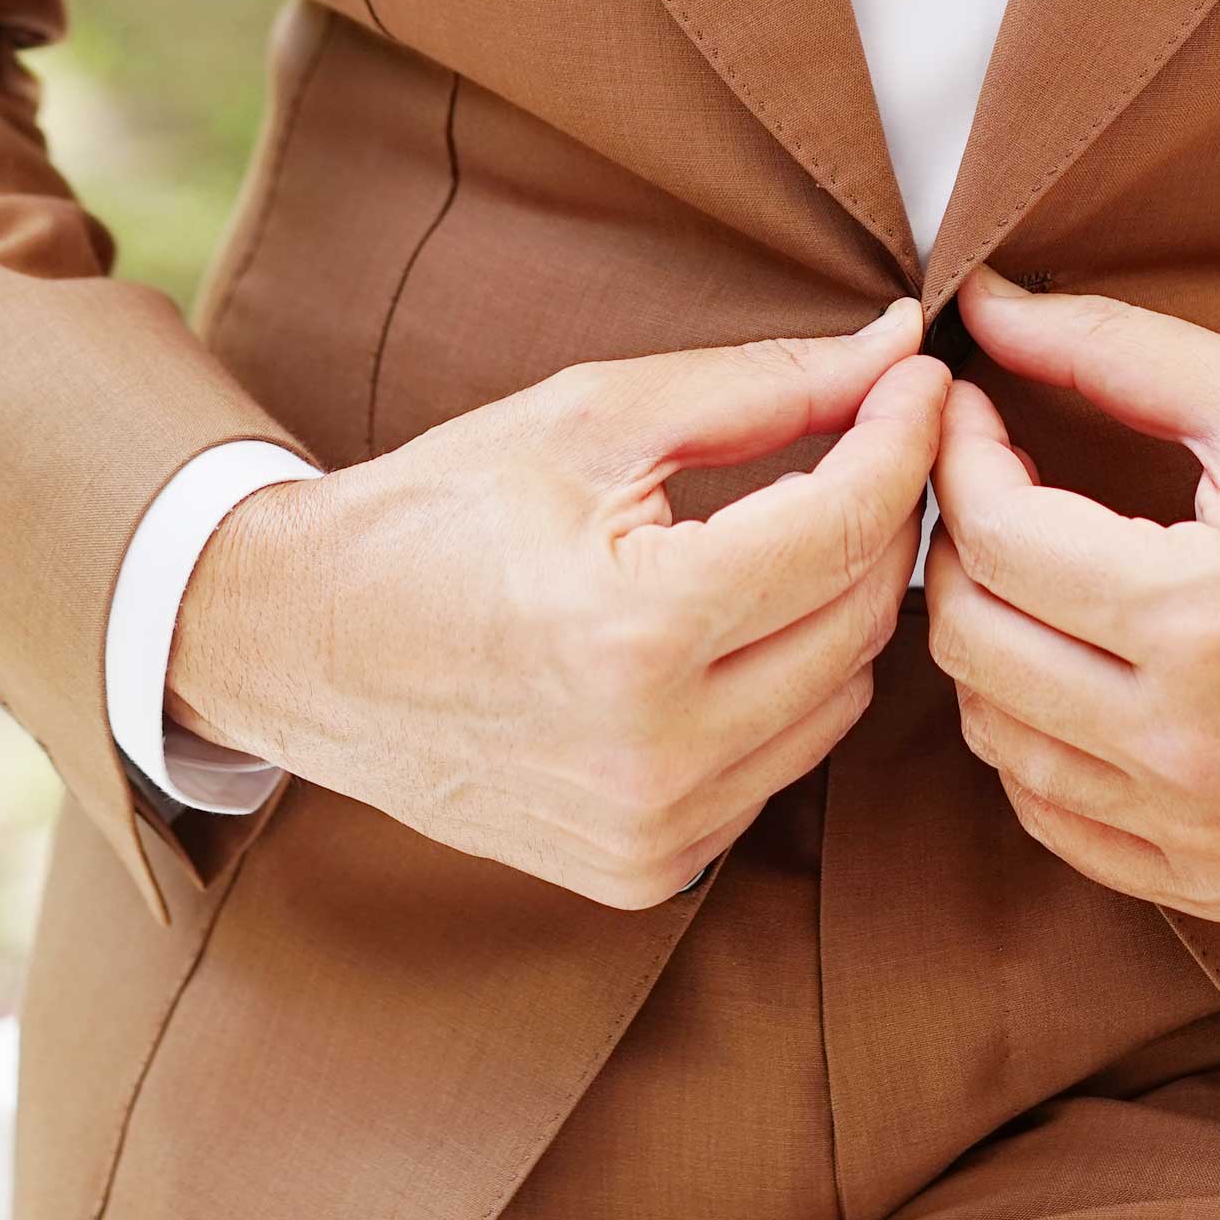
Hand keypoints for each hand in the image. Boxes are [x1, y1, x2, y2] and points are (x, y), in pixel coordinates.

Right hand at [172, 302, 944, 909]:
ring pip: (841, 698)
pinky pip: (781, 764)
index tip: (920, 378)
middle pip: (861, 616)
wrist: (298, 644)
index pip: (845, 526)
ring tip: (788, 529)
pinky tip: (728, 630)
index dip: (902, 437)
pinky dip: (782, 687)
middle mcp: (655, 753)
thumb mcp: (594, 418)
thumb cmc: (438, 511)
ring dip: (836, 606)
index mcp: (637, 630)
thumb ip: (764, 387)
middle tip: (864, 437)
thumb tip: (894, 348)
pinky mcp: (646, 872)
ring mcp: (654, 830)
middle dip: (878, 515)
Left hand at [925, 275, 1219, 922]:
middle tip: (992, 488)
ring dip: (988, 645)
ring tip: (1033, 575)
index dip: (958, 460)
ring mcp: (1203, 829)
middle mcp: (1190, 746)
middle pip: (969, 646)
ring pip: (997, 739)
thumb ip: (1115, 350)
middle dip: (955, 548)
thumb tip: (984, 306)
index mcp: (1202, 620)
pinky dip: (1037, 743)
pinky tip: (1073, 674)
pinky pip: (1058, 819)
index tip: (969, 413)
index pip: (995, 541)